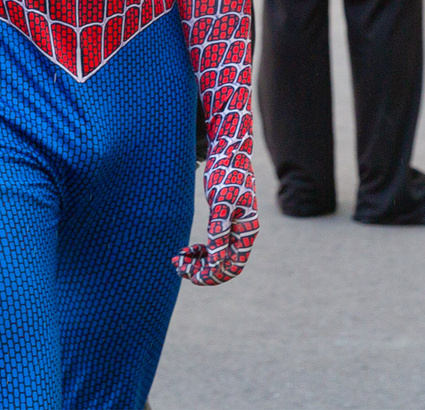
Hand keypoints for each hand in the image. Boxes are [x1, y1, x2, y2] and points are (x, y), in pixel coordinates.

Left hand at [175, 143, 258, 286]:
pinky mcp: (226, 221)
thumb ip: (220, 230)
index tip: (187, 270)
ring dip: (201, 264)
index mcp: (246, 232)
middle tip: (177, 266)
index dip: (210, 275)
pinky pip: (217, 247)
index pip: (231, 267)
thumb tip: (217, 261)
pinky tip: (190, 249)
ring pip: (220, 259)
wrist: (229, 149)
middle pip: (225, 267)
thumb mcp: (221, 202)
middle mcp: (243, 234)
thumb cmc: (226, 173)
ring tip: (179, 260)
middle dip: (202, 271)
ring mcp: (235, 228)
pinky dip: (204, 252)